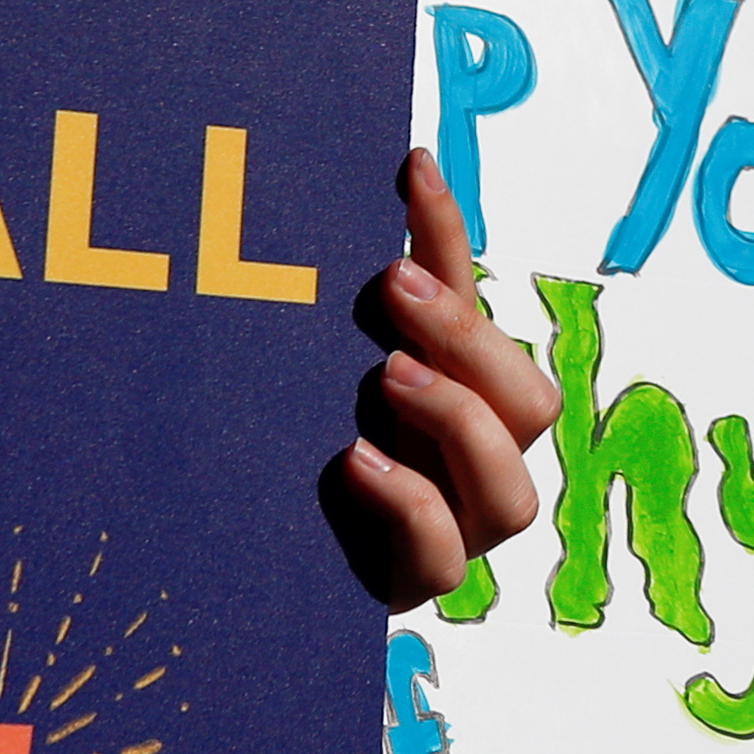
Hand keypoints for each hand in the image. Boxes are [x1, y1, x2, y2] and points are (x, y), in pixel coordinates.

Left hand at [323, 147, 563, 605]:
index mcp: (454, 397)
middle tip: (395, 290)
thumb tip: (326, 192)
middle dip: (467, 338)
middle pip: (531, 403)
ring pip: (514, 490)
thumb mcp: (308, 366)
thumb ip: (332, 306)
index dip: (449, 235)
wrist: (222, 559)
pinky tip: (356, 461)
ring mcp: (455, 530)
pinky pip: (445, 557)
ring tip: (388, 375)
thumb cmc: (278, 450)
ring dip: (459, 419)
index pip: (474, 304)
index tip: (409, 169)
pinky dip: (410, 500)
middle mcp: (471, 463)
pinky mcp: (412, 584)